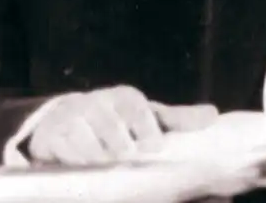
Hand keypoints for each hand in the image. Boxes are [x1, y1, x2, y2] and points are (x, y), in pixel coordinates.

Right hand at [28, 85, 217, 165]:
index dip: (146, 126)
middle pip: (110, 125)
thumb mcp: (148, 117)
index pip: (136, 107)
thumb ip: (178, 121)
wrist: (70, 119)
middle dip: (119, 144)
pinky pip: (62, 148)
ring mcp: (72, 116)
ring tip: (107, 166)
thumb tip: (214, 116)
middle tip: (127, 158)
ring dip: (96, 155)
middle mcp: (97, 101)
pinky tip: (83, 168)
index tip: (154, 146)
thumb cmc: (119, 122)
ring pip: (85, 137)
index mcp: (124, 97)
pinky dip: (73, 160)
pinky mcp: (51, 135)